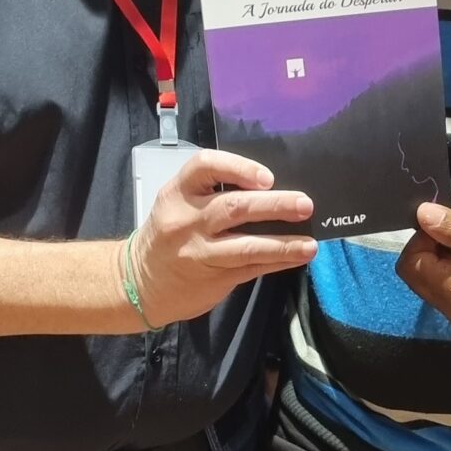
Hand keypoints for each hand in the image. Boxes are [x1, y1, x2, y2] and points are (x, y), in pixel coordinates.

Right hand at [130, 149, 315, 324]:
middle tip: (304, 204)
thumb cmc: (167, 235)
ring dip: (284, 243)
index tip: (266, 177)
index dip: (239, 168)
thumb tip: (268, 186)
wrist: (140, 283)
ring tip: (310, 243)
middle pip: (234, 207)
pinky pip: (252, 267)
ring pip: (247, 245)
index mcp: (178, 193)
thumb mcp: (177, 205)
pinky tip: (298, 256)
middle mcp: (187, 220)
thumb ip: (212, 193)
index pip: (205, 167)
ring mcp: (200, 251)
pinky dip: (278, 261)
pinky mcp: (214, 277)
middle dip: (275, 205)